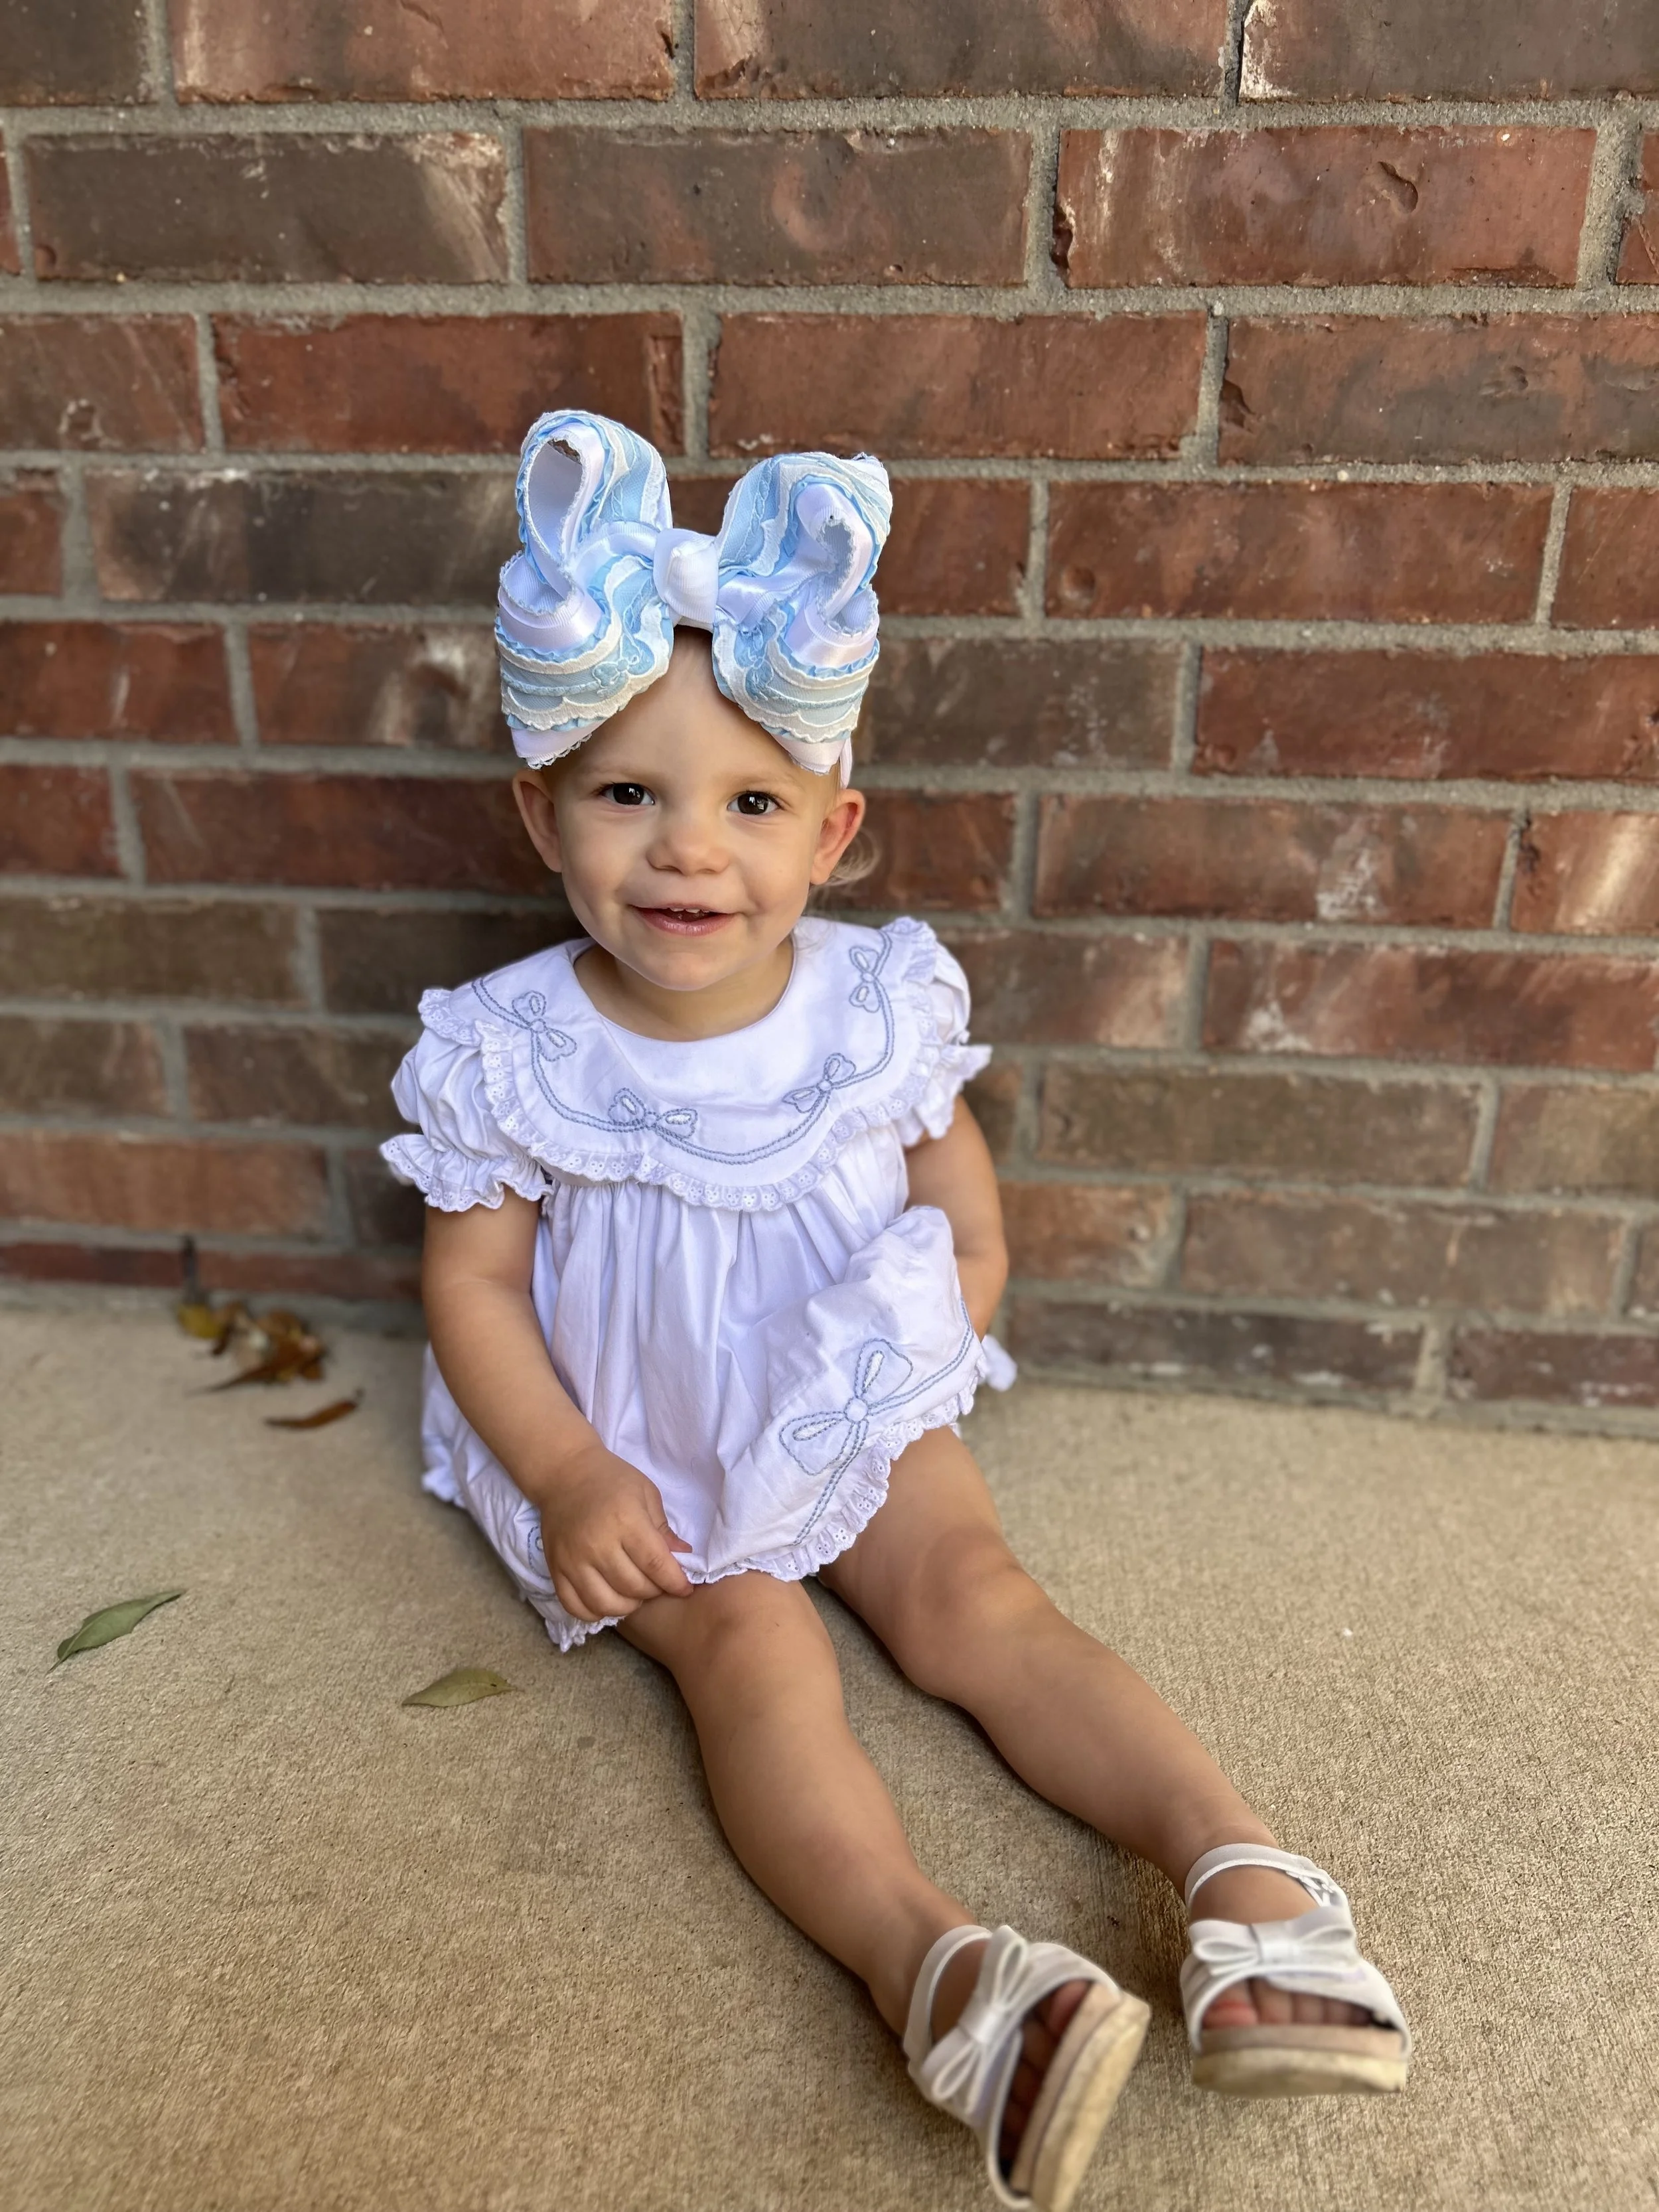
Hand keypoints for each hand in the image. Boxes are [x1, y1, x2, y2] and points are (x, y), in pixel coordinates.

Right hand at [530, 1440, 692, 1622]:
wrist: (564, 1474)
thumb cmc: (611, 1480)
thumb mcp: (646, 1493)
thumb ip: (663, 1528)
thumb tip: (685, 1556)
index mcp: (625, 1521)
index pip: (655, 1565)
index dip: (675, 1582)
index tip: (685, 1589)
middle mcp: (597, 1544)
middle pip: (633, 1588)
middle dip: (654, 1592)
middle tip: (658, 1584)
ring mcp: (573, 1560)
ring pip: (606, 1604)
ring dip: (628, 1606)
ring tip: (635, 1594)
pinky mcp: (555, 1569)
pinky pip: (576, 1607)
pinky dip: (596, 1612)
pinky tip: (608, 1600)